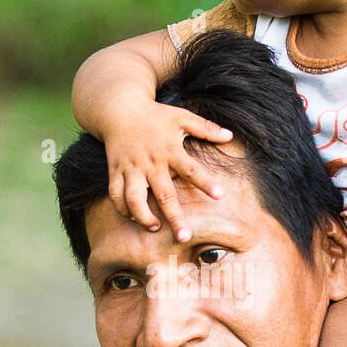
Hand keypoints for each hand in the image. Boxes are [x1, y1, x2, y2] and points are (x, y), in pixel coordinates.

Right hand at [104, 103, 232, 240]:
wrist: (119, 109)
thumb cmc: (156, 115)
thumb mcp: (182, 117)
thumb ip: (206, 128)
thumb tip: (230, 136)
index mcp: (169, 149)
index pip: (191, 169)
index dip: (205, 182)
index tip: (219, 196)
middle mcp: (151, 162)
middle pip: (164, 194)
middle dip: (174, 217)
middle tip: (185, 237)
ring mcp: (131, 168)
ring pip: (134, 198)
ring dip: (143, 216)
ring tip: (155, 227)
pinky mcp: (115, 171)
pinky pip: (115, 194)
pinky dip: (122, 209)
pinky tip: (133, 217)